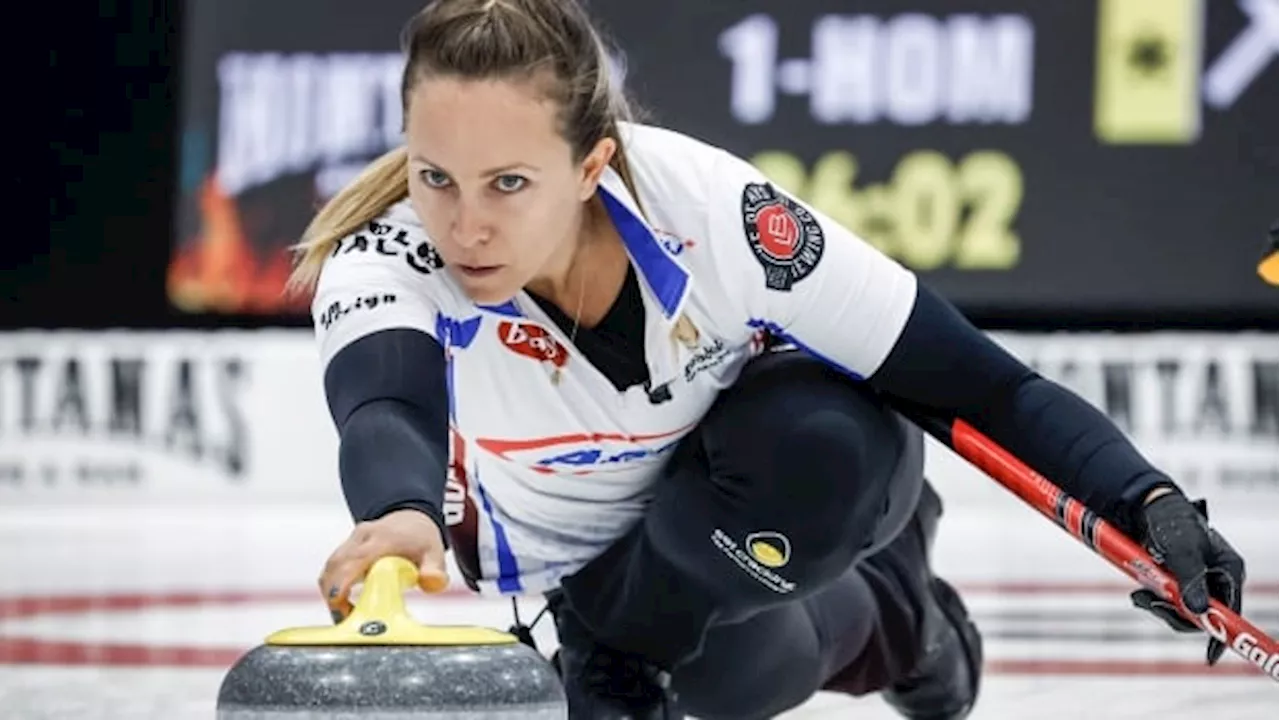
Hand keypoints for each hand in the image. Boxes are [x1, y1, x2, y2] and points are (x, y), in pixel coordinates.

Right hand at [318, 509, 449, 622]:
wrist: (411, 520)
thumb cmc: (422, 540)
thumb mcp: (435, 554)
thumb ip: (435, 570)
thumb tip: (433, 582)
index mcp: (385, 538)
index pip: (358, 558)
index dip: (344, 579)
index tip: (337, 600)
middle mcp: (364, 536)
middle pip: (338, 563)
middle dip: (334, 591)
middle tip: (344, 617)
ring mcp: (352, 540)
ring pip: (331, 566)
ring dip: (331, 591)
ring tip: (346, 614)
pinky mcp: (345, 548)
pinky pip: (331, 568)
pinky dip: (332, 587)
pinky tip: (345, 604)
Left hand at [1129, 491, 1245, 664]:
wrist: (1147, 507)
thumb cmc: (1172, 523)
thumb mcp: (1182, 551)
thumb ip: (1190, 580)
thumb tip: (1198, 610)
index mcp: (1228, 570)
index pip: (1231, 610)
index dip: (1222, 633)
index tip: (1211, 655)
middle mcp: (1216, 578)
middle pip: (1204, 614)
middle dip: (1177, 615)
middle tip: (1151, 605)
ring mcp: (1197, 580)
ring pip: (1183, 610)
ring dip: (1161, 608)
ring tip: (1138, 596)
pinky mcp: (1178, 580)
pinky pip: (1169, 601)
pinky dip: (1153, 601)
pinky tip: (1138, 594)